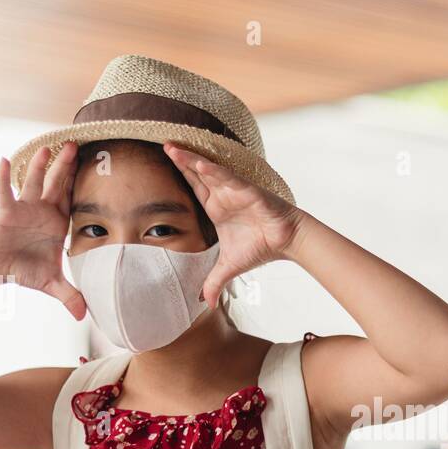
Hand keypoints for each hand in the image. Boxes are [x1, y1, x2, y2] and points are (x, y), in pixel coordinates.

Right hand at [0, 143, 85, 320]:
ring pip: (34, 182)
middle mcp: (42, 211)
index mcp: (57, 222)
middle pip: (57, 184)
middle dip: (66, 166)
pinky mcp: (4, 211)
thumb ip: (70, 296)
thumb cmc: (23, 268)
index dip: (83, 184)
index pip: (73, 200)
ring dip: (40, 166)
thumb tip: (85, 315)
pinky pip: (5, 192)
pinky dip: (4, 178)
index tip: (98, 165)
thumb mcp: (50, 283)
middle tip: (76, 144)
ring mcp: (23, 208)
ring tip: (48, 148)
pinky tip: (5, 161)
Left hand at [163, 144, 305, 308]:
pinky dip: (213, 172)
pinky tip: (199, 164)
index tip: (161, 162)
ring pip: (208, 171)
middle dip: (180, 159)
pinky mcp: (247, 190)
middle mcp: (222, 195)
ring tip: (172, 148)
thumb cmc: (261, 247)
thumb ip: (214, 281)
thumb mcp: (230, 267)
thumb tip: (206, 303)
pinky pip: (228, 178)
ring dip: (190, 160)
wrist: (287, 241)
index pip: (192, 187)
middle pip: (196, 174)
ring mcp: (233, 191)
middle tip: (163, 145)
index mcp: (215, 208)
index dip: (179, 174)